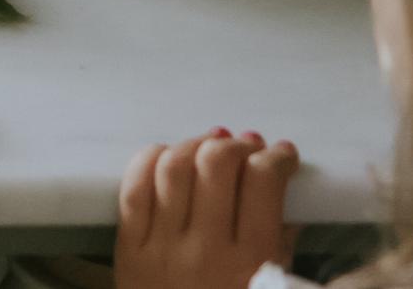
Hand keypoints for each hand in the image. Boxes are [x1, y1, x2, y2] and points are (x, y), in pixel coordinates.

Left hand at [115, 129, 300, 288]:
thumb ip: (281, 249)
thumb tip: (283, 193)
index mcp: (249, 266)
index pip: (263, 184)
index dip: (276, 159)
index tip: (282, 155)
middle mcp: (203, 251)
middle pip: (215, 164)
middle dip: (237, 146)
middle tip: (247, 148)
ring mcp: (161, 248)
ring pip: (173, 167)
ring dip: (196, 145)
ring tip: (211, 147)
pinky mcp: (128, 251)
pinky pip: (134, 188)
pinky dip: (151, 160)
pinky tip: (169, 157)